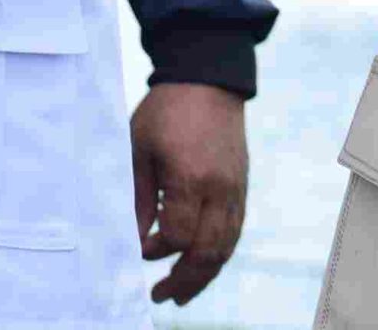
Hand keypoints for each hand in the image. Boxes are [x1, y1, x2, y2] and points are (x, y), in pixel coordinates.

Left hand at [131, 82, 248, 305]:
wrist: (206, 81)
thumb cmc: (165, 112)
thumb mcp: (139, 149)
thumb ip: (139, 197)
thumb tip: (135, 239)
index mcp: (190, 178)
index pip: (178, 235)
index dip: (157, 250)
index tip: (140, 250)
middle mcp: (220, 190)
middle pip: (207, 251)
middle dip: (183, 280)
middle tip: (160, 296)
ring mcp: (236, 190)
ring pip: (225, 248)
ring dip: (203, 276)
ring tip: (181, 293)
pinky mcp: (242, 188)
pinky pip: (234, 232)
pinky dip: (217, 255)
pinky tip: (201, 266)